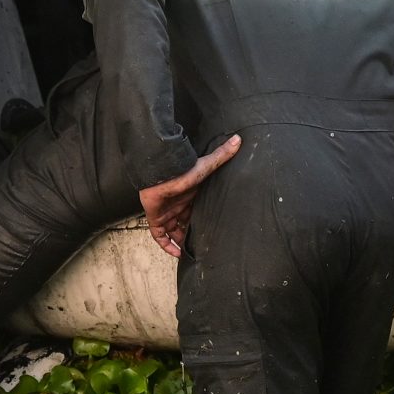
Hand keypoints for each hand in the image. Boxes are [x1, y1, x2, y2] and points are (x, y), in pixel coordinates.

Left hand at [138, 135, 240, 256]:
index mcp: (190, 195)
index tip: (211, 229)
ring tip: (191, 253)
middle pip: (185, 223)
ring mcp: (166, 212)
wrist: (159, 173)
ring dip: (180, 241)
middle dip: (191, 233)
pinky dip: (166, 246)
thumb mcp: (206, 165)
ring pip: (173, 231)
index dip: (202, 220)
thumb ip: (221, 155)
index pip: (196, 211)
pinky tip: (177, 253)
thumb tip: (238, 139)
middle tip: (202, 244)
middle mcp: (178, 205)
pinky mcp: (155, 218)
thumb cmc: (182, 169)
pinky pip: (160, 236)